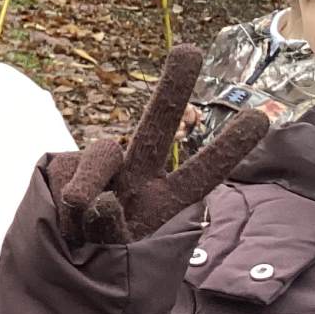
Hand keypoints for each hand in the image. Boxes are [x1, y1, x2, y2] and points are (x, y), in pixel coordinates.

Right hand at [48, 45, 269, 245]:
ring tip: (78, 216)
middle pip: (155, 127)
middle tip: (189, 52)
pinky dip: (62, 205)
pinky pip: (66, 179)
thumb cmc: (99, 259)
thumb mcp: (115, 254)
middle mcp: (135, 176)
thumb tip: (98, 198)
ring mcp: (100, 169)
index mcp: (162, 199)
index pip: (200, 174)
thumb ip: (111, 227)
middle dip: (172, 89)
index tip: (260, 119)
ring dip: (89, 186)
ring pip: (102, 155)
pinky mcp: (63, 166)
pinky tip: (61, 220)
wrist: (54, 261)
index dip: (227, 148)